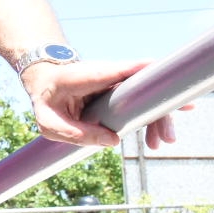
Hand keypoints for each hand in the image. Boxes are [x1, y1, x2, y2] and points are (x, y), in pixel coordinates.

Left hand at [22, 60, 183, 149]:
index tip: (158, 70)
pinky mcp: (120, 93)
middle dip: (157, 112)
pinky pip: (140, 105)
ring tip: (160, 143)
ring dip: (157, 119)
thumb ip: (73, 132)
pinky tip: (154, 139)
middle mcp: (106, 76)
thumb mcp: (48, 121)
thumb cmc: (46, 100)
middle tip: (167, 138)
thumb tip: (113, 141)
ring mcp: (116, 84)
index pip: (114, 70)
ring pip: (145, 98)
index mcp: (84, 77)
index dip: (137, 69)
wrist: (46, 83)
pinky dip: (149, 120)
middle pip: (140, 90)